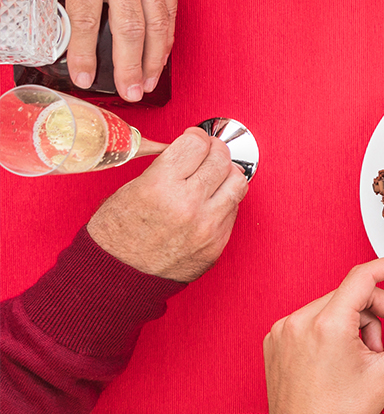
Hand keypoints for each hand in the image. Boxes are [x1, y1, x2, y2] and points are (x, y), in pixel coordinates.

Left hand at [10, 0, 175, 101]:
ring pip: (157, 23)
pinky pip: (169, 9)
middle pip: (130, 28)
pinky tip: (159, 57)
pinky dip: (166, 37)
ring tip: (146, 83)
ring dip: (153, 58)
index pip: (88, 21)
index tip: (85, 79)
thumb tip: (21, 29)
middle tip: (129, 93)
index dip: (86, 55)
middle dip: (129, 67)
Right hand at [86, 127, 247, 281]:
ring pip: (238, 183)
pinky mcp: (217, 243)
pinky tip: (211, 199)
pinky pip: (234, 210)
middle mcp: (188, 204)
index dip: (197, 136)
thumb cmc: (116, 235)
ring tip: (215, 174)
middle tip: (208, 151)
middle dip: (214, 150)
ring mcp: (207, 226)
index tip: (195, 138)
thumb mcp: (130, 189)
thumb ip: (166, 168)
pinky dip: (225, 199)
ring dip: (227, 173)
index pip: (197, 144)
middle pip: (221, 159)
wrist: (118, 277)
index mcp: (160, 186)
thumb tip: (191, 151)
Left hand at [262, 256, 383, 413]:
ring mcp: (283, 330)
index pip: (363, 276)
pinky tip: (342, 359)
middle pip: (353, 295)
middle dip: (381, 314)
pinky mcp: (276, 340)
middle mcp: (299, 321)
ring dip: (359, 324)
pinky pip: (314, 319)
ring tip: (366, 357)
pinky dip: (334, 331)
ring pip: (335, 307)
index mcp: (327, 325)